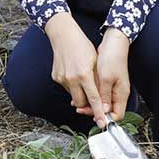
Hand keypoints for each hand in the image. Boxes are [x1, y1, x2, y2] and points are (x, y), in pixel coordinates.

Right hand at [45, 12, 107, 128]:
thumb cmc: (83, 46)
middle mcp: (71, 79)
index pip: (93, 99)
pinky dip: (72, 85)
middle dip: (87, 104)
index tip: (102, 123)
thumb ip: (97, 81)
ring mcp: (62, 79)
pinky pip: (67, 88)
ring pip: (73, 95)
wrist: (64, 36)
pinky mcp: (55, 77)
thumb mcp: (95, 62)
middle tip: (93, 98)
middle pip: (80, 103)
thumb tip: (100, 99)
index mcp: (84, 75)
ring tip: (83, 78)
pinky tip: (74, 73)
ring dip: (80, 93)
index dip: (98, 113)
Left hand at [86, 28, 130, 122]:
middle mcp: (118, 93)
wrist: (113, 43)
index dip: (104, 117)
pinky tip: (82, 92)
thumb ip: (104, 95)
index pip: (116, 115)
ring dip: (91, 102)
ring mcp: (113, 87)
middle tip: (80, 108)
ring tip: (78, 102)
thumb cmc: (112, 58)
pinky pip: (99, 93)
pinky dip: (91, 94)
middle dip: (94, 110)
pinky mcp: (107, 82)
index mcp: (122, 94)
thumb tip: (101, 111)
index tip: (93, 116)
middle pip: (107, 110)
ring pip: (102, 102)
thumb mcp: (106, 78)